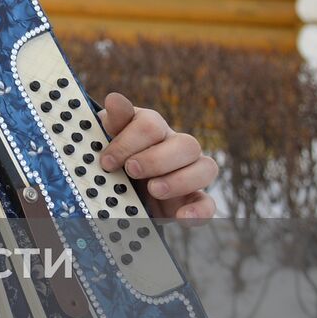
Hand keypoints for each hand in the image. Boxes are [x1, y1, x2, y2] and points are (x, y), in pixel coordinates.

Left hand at [98, 92, 217, 221]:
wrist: (121, 185)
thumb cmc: (116, 155)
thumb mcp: (110, 138)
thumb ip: (115, 121)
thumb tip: (114, 98)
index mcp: (154, 128)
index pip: (150, 125)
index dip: (128, 143)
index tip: (106, 161)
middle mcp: (177, 146)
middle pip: (186, 144)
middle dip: (156, 159)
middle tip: (131, 170)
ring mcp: (190, 172)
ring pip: (206, 168)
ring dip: (180, 180)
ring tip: (153, 190)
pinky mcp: (193, 199)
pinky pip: (209, 203)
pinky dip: (199, 211)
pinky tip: (182, 218)